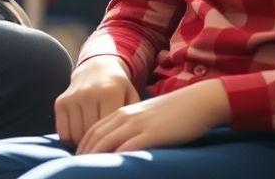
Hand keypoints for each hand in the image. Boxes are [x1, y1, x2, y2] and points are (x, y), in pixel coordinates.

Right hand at [55, 56, 138, 145]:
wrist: (96, 67)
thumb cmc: (118, 88)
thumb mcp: (131, 96)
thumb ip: (133, 117)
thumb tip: (129, 143)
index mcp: (110, 92)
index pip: (109, 128)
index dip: (113, 142)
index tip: (117, 147)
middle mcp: (89, 93)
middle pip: (91, 133)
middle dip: (98, 145)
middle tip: (104, 148)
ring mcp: (72, 97)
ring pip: (76, 135)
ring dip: (84, 143)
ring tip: (93, 143)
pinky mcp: (60, 102)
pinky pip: (63, 132)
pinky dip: (70, 140)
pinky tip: (80, 136)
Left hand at [76, 79, 230, 154]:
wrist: (198, 102)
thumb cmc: (175, 112)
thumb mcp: (147, 116)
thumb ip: (133, 127)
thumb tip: (122, 144)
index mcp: (123, 111)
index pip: (94, 129)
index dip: (83, 145)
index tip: (77, 160)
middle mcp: (126, 116)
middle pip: (96, 137)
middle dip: (84, 155)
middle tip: (76, 169)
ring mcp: (138, 125)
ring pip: (107, 143)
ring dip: (94, 159)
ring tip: (87, 171)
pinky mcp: (151, 134)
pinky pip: (128, 148)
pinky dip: (116, 160)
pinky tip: (110, 169)